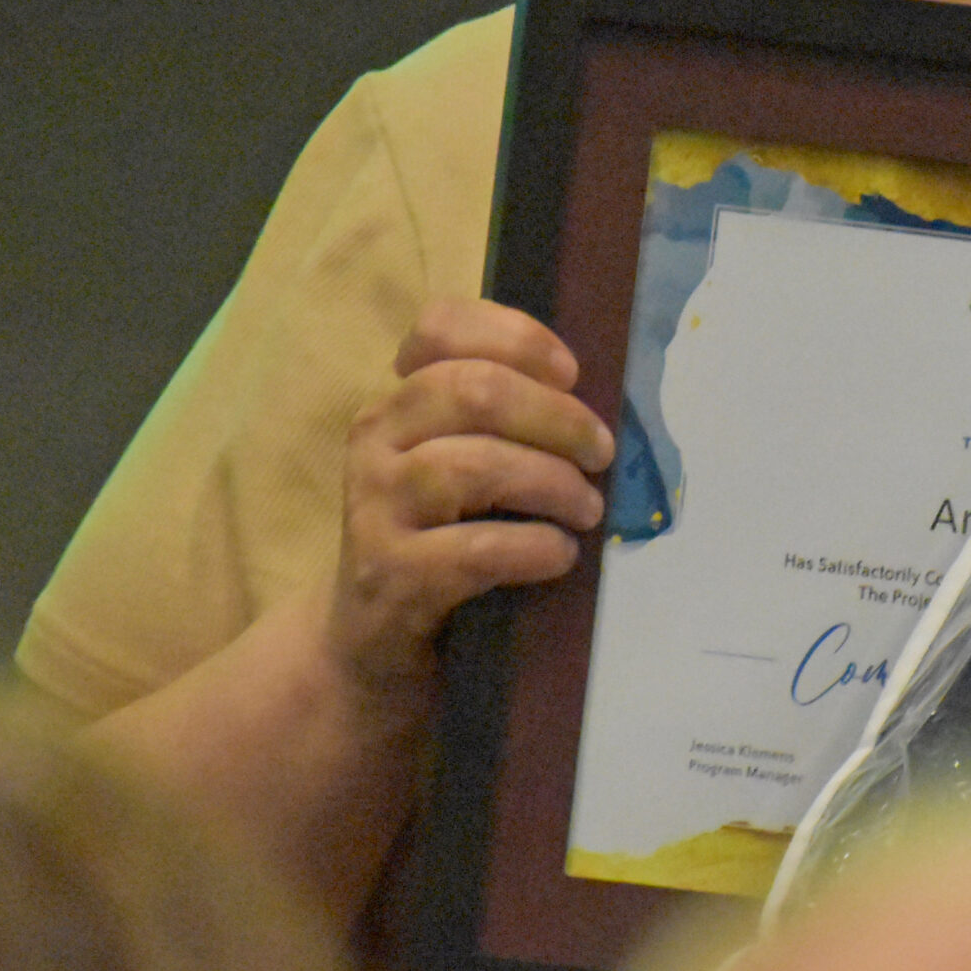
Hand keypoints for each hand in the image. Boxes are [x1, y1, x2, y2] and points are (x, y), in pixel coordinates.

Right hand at [330, 298, 612, 704]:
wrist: (369, 643)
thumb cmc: (438, 539)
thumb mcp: (460, 467)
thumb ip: (503, 424)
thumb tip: (597, 403)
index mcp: (398, 400)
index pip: (440, 327)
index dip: (516, 336)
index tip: (571, 372)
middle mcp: (376, 440)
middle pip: (474, 390)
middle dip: (556, 416)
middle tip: (600, 452)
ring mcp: (374, 508)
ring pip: (475, 466)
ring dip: (552, 484)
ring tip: (587, 510)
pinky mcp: (389, 576)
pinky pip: (476, 549)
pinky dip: (533, 547)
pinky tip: (559, 554)